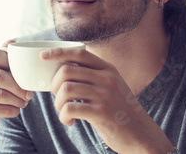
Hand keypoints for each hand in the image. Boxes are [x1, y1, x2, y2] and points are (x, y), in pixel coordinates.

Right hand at [0, 40, 32, 141]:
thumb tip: (11, 42)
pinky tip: (16, 110)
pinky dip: (11, 110)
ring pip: (0, 94)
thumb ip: (1, 57)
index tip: (22, 71)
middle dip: (18, 86)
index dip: (9, 60)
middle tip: (29, 93)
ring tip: (24, 101)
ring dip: (17, 99)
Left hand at [42, 48, 174, 153]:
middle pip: (67, 71)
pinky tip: (70, 121)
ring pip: (65, 89)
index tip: (43, 56)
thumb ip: (93, 76)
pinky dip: (64, 117)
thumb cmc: (120, 110)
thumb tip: (63, 70)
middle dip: (54, 84)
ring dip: (58, 103)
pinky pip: (70, 108)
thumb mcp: (112, 86)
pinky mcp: (102, 112)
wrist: (142, 134)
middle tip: (58, 97)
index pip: (79, 53)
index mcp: (108, 69)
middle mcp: (107, 78)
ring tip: (64, 111)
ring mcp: (105, 95)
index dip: (58, 52)